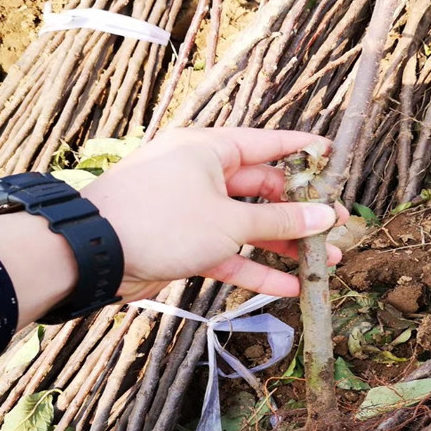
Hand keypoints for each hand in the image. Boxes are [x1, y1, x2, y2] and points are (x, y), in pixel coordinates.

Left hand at [82, 127, 346, 301]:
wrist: (95, 255)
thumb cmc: (161, 221)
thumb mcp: (230, 221)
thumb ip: (281, 222)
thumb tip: (325, 216)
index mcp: (209, 150)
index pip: (267, 144)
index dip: (303, 151)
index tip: (334, 159)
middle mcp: (202, 175)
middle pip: (262, 190)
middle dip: (300, 212)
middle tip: (336, 228)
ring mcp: (193, 212)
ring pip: (249, 227)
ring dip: (284, 246)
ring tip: (324, 262)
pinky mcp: (185, 244)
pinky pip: (229, 254)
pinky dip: (255, 269)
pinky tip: (289, 287)